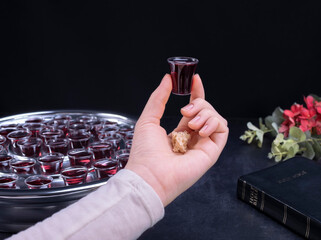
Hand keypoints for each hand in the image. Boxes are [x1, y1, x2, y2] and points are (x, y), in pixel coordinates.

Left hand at [125, 74, 228, 205]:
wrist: (150, 175)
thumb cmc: (145, 152)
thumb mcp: (148, 118)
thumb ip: (159, 97)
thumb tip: (167, 79)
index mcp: (180, 131)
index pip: (194, 109)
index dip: (196, 93)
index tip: (194, 79)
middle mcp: (193, 137)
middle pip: (206, 110)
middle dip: (198, 102)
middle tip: (184, 111)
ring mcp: (203, 144)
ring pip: (216, 117)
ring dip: (205, 113)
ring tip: (191, 123)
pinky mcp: (212, 151)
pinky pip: (222, 129)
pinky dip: (214, 122)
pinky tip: (200, 129)